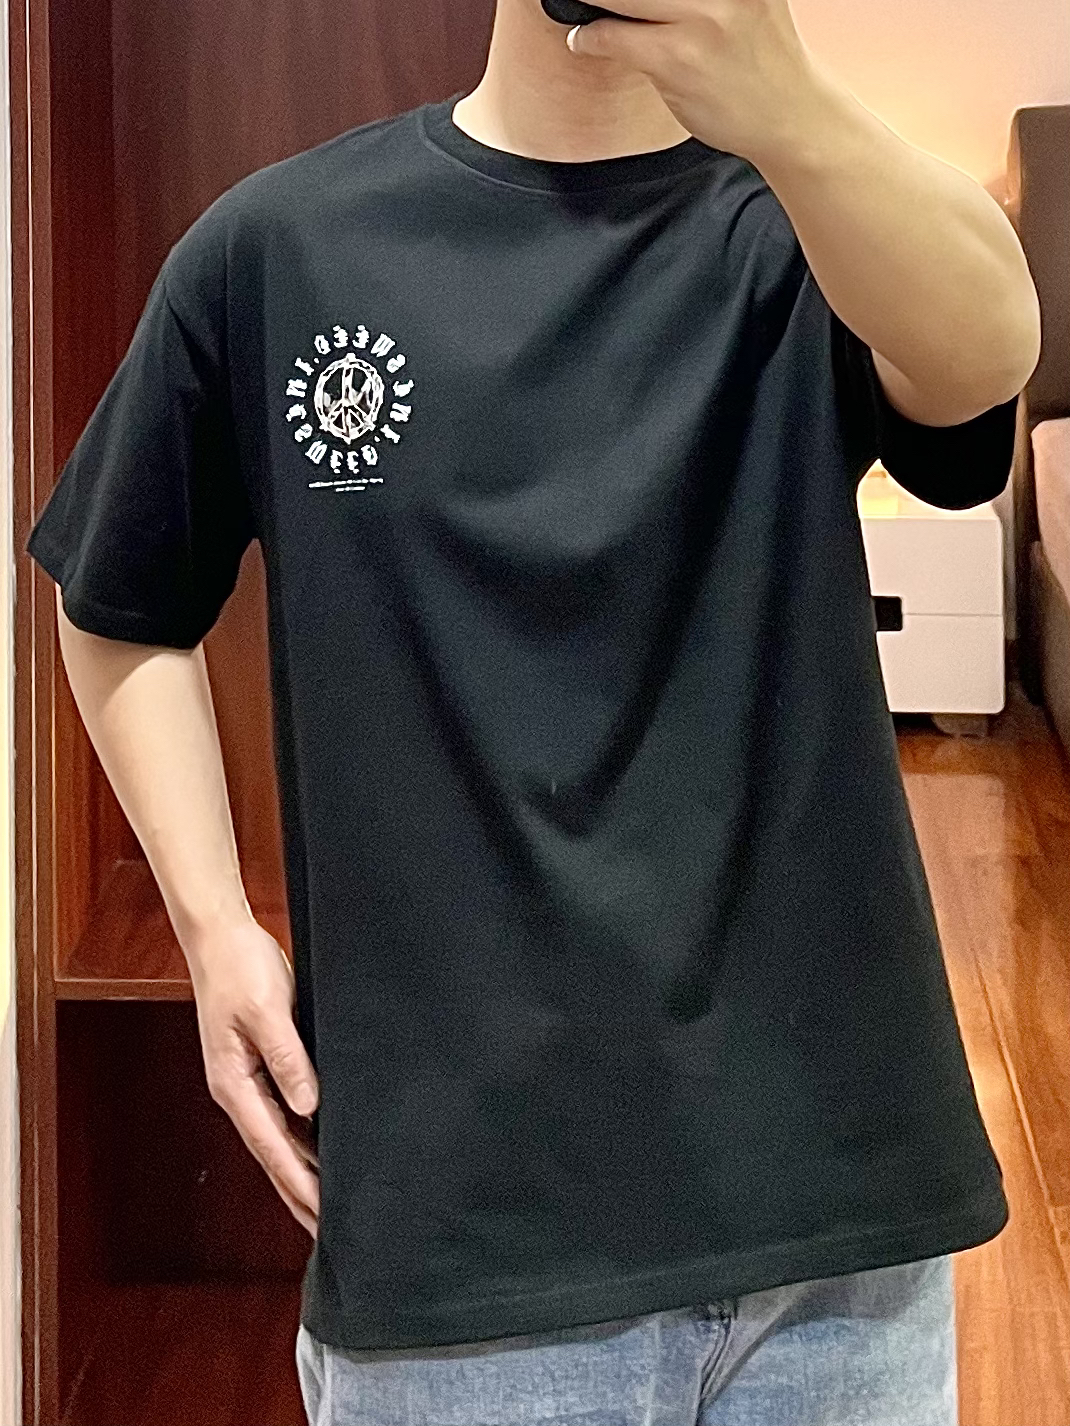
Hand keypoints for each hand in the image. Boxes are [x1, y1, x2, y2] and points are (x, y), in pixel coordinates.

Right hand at [185, 916, 320, 1236]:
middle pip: (275, 1154)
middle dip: (301, 1193)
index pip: (273, 1148)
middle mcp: (240, 1090)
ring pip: (281, 1137)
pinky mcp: (263, 1064)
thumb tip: (309, 1106)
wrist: (222, 936)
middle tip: (332, 1232)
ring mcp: (249, 1080)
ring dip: (305, 1169)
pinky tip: (326, 1150)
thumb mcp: (267, 1010)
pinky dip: (306, 1137)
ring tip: (332, 1203)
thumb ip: (289, 1058)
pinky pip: (287, 1112)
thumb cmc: (239, 968)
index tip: (324, 1216)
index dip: (300, 1183)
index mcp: (234, 1084)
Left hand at [564, 0, 834, 169]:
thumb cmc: (762, 60)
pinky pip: (615, 36)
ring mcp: (702, 16)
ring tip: (577, 6)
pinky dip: (590, 37)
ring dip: (589, 1)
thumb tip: (628, 0)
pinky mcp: (680, 57)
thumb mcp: (742, 1)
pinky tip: (584, 40)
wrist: (793, 115)